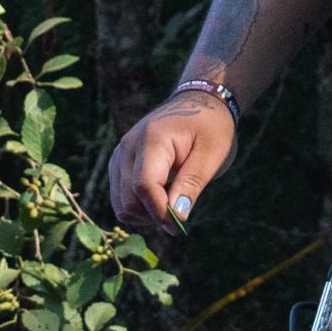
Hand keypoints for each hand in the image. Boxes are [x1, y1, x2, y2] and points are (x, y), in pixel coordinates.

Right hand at [107, 90, 235, 235]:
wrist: (199, 104)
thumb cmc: (211, 128)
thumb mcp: (213, 154)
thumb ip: (192, 183)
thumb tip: (175, 216)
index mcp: (152, 139)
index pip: (144, 186)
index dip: (160, 212)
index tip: (179, 226)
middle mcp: (127, 147)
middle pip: (129, 199)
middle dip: (154, 215)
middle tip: (181, 211)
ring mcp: (119, 155)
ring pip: (121, 203)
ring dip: (146, 213)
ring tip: (174, 198)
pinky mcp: (119, 164)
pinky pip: (121, 198)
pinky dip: (140, 206)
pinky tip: (163, 195)